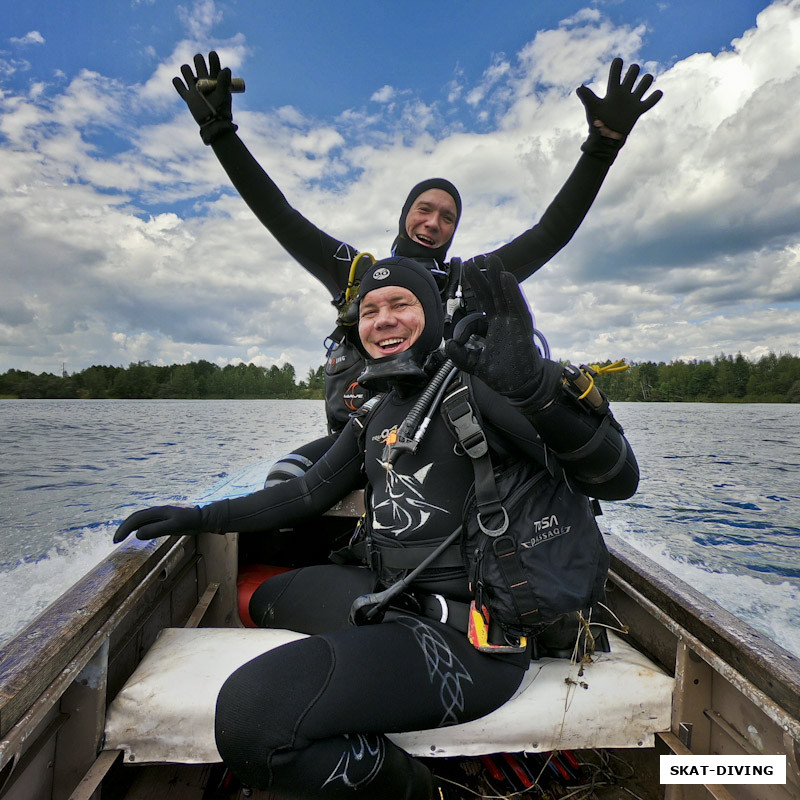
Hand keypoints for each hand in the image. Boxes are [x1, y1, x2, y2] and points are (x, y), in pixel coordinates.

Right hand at [113, 505, 201, 542]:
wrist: (202, 517)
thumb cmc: (189, 521)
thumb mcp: (173, 527)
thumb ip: (156, 530)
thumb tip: (136, 534)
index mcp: (156, 511)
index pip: (135, 519)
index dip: (124, 529)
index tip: (116, 540)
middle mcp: (156, 511)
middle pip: (135, 518)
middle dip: (123, 528)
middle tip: (115, 541)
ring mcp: (160, 515)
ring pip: (140, 520)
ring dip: (130, 528)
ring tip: (122, 538)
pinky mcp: (164, 520)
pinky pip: (147, 523)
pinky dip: (138, 528)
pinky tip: (138, 534)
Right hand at [173, 51, 236, 143]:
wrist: (214, 124)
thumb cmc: (221, 109)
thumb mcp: (224, 94)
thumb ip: (224, 82)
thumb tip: (226, 69)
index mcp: (215, 78)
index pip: (213, 62)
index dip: (212, 57)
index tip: (212, 56)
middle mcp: (204, 80)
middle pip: (198, 61)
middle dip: (198, 61)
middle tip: (201, 72)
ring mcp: (195, 87)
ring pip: (186, 70)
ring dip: (186, 70)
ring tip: (192, 80)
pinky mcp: (188, 96)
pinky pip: (178, 84)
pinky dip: (177, 82)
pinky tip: (181, 83)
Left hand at [445, 256, 545, 398]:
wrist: (519, 386)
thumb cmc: (502, 374)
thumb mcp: (474, 364)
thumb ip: (460, 355)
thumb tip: (447, 345)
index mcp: (491, 326)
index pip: (479, 307)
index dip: (471, 302)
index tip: (462, 306)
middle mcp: (502, 320)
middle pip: (491, 293)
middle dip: (483, 277)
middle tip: (475, 259)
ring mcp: (513, 322)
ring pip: (504, 294)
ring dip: (498, 276)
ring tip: (492, 259)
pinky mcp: (523, 327)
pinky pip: (517, 305)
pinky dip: (512, 291)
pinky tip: (506, 277)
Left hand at [576, 57, 662, 137]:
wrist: (606, 139)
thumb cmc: (597, 123)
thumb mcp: (593, 108)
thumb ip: (587, 97)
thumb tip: (579, 88)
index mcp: (612, 90)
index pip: (616, 71)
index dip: (618, 64)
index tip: (618, 62)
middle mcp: (623, 92)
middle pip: (633, 72)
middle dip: (634, 70)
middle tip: (629, 81)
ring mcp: (632, 101)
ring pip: (645, 82)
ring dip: (647, 81)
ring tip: (642, 87)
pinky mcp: (638, 110)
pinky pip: (651, 101)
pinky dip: (656, 96)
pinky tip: (656, 94)